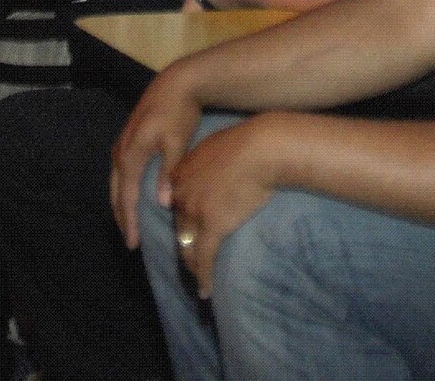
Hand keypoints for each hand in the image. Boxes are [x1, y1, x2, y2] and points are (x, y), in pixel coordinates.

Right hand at [112, 71, 202, 249]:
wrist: (176, 83)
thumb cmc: (179, 113)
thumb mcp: (176, 142)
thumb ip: (168, 172)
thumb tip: (161, 203)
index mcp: (132, 153)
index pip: (126, 195)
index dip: (129, 220)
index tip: (133, 243)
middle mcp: (121, 150)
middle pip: (115, 190)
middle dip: (122, 216)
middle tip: (129, 241)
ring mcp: (122, 143)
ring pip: (115, 181)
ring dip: (120, 203)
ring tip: (128, 223)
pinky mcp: (128, 139)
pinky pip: (120, 171)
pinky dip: (122, 189)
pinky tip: (130, 196)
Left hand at [165, 116, 281, 298]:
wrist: (259, 150)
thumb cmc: (245, 143)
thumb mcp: (214, 147)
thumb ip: (206, 163)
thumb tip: (213, 169)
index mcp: (180, 175)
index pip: (175, 205)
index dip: (182, 221)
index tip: (187, 233)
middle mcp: (181, 194)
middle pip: (178, 228)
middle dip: (184, 247)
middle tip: (190, 263)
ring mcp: (194, 212)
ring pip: (187, 247)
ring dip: (192, 266)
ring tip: (198, 279)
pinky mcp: (212, 226)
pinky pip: (204, 258)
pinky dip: (204, 277)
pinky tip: (205, 291)